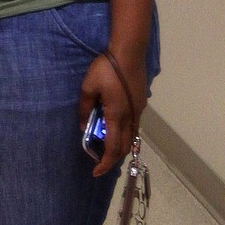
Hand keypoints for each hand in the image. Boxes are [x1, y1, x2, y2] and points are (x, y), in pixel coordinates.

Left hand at [79, 52, 147, 177]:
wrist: (129, 52)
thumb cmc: (106, 68)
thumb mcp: (88, 87)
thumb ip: (85, 109)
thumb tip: (84, 127)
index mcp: (117, 115)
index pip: (113, 148)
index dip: (105, 163)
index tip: (96, 172)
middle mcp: (130, 117)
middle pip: (125, 147)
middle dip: (112, 159)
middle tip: (99, 162)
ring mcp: (138, 110)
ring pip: (131, 137)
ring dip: (120, 147)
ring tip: (106, 148)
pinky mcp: (140, 103)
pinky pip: (133, 126)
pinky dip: (124, 134)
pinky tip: (115, 128)